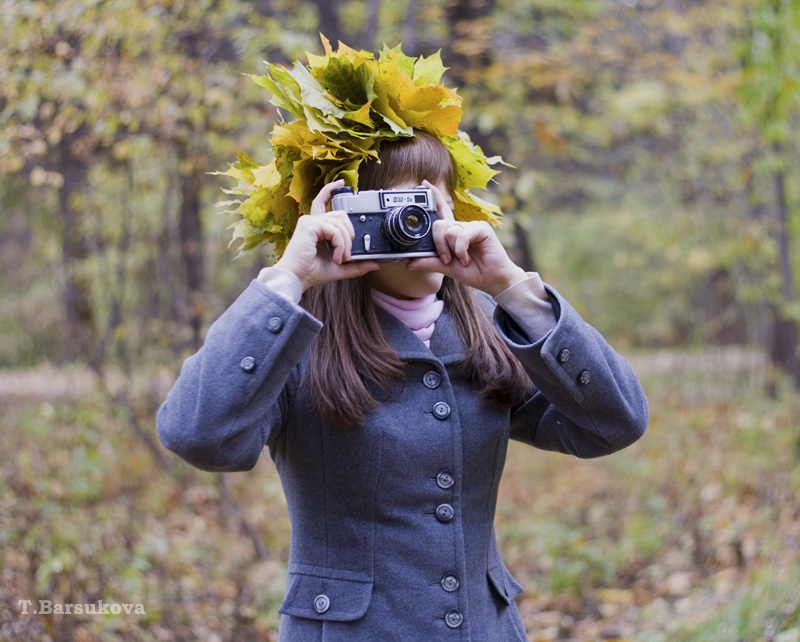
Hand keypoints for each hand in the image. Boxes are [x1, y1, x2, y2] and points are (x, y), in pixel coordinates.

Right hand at [274, 180, 379, 290]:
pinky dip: (340, 244)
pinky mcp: (309, 225)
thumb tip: (375, 264)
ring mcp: (310, 221)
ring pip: (339, 222)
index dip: (331, 190)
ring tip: (342, 257)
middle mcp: (312, 221)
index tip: (342, 183)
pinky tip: (337, 256)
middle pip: (340, 214)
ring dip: (345, 242)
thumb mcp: (340, 267)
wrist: (297, 278)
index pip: (323, 202)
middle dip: (349, 233)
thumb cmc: (311, 272)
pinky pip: (334, 229)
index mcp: (316, 228)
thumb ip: (356, 265)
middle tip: (347, 253)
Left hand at [407, 181, 526, 295]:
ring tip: (463, 260)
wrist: (491, 280)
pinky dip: (461, 250)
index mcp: (452, 233)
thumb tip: (410, 263)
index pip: (441, 211)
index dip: (434, 196)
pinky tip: (467, 259)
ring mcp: (471, 226)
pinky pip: (461, 235)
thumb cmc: (472, 272)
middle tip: (447, 259)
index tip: (423, 184)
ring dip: (453, 250)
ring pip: (449, 231)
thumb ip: (429, 262)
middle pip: (438, 225)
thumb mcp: (446, 267)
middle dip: (439, 245)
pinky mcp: (481, 228)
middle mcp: (460, 226)